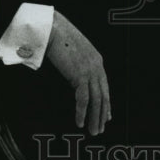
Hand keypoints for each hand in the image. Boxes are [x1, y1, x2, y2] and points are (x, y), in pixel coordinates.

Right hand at [45, 12, 110, 135]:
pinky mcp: (80, 75)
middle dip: (102, 115)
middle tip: (100, 129)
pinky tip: (80, 123)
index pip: (104, 86)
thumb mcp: (73, 52)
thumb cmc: (59, 37)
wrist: (52, 28)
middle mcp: (97, 66)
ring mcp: (90, 70)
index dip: (106, 103)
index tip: (107, 116)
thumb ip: (78, 65)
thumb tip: (75, 79)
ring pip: (96, 100)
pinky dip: (82, 113)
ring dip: (95, 118)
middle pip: (103, 95)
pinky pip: (84, 99)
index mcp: (97, 60)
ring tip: (93, 131)